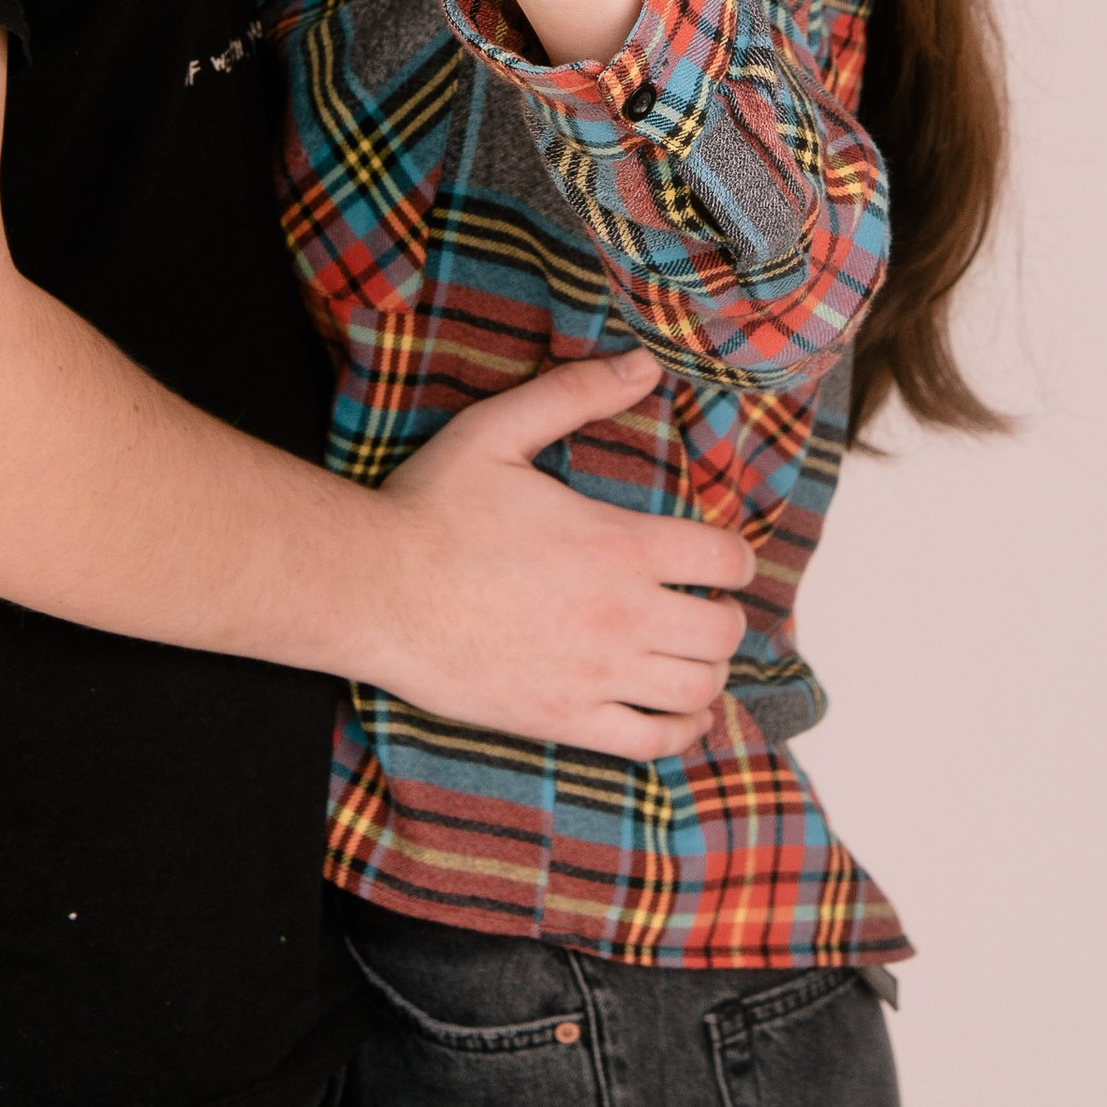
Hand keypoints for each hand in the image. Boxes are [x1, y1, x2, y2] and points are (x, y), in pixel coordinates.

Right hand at [368, 349, 754, 758]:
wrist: (372, 590)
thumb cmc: (430, 509)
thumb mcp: (499, 430)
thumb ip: (576, 393)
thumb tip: (645, 362)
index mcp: (616, 544)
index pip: (724, 559)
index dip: (734, 556)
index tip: (720, 558)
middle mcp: (620, 615)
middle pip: (723, 632)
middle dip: (725, 615)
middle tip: (702, 604)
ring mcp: (594, 676)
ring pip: (697, 689)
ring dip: (707, 672)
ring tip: (688, 655)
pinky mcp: (562, 721)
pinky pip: (652, 744)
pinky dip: (679, 731)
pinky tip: (674, 712)